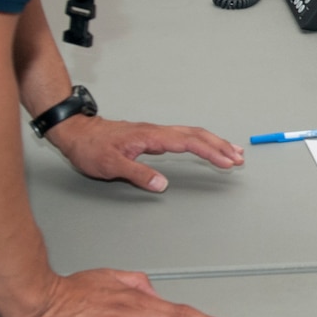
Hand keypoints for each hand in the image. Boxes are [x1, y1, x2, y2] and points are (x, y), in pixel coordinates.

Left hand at [46, 114, 243, 191]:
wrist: (77, 133)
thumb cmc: (91, 148)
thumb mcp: (110, 166)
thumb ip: (137, 174)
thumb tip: (162, 184)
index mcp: (151, 137)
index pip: (188, 143)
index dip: (210, 152)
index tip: (227, 161)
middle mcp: (157, 132)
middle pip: (197, 135)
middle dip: (220, 145)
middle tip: (239, 158)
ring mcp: (155, 133)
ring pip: (192, 134)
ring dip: (214, 142)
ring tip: (232, 152)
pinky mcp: (153, 137)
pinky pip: (183, 137)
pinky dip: (200, 142)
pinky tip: (205, 148)